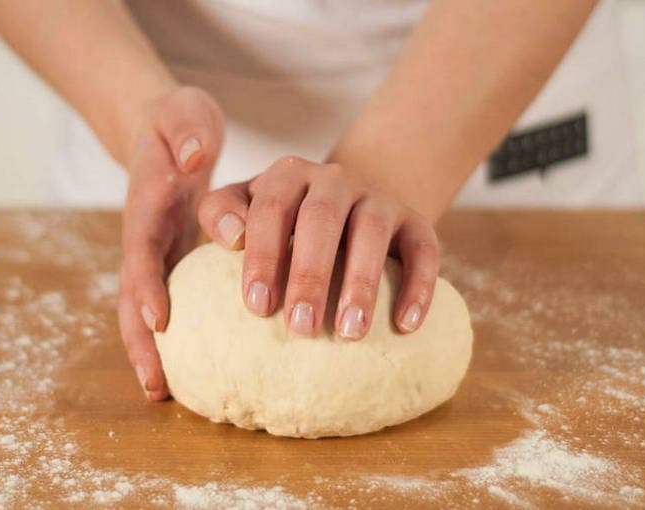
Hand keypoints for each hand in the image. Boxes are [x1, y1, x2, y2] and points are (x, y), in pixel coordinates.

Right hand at [118, 86, 223, 399]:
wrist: (166, 133)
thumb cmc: (180, 124)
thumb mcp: (186, 114)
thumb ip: (188, 130)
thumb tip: (195, 157)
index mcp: (147, 207)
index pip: (143, 249)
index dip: (148, 285)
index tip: (161, 320)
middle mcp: (146, 238)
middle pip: (134, 295)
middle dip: (140, 340)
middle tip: (157, 385)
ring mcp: (156, 254)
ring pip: (145, 308)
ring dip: (152, 351)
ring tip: (167, 395)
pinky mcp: (171, 261)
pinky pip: (168, 303)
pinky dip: (173, 337)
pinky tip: (188, 368)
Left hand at [198, 156, 438, 339]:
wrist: (348, 205)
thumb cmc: (285, 219)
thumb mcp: (247, 205)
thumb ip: (221, 213)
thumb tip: (230, 237)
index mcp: (288, 176)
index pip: (270, 208)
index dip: (263, 255)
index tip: (257, 306)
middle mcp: (334, 180)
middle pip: (322, 218)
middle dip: (310, 274)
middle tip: (301, 328)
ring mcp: (378, 198)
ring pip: (372, 231)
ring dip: (361, 283)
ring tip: (349, 333)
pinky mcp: (415, 221)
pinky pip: (424, 248)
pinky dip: (418, 285)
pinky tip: (406, 325)